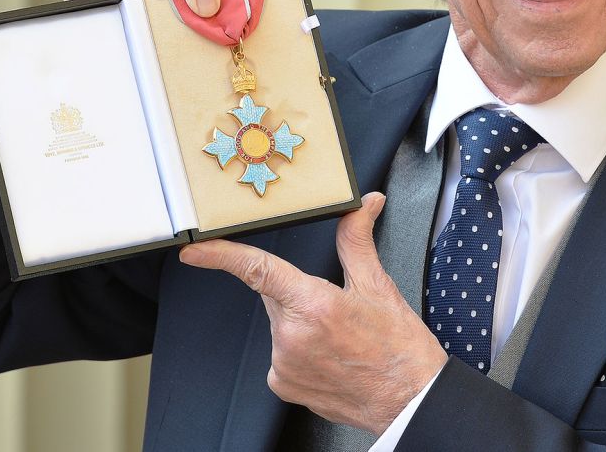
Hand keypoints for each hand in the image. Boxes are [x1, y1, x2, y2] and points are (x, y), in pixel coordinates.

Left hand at [178, 193, 448, 434]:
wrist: (410, 400)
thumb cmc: (398, 347)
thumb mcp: (378, 285)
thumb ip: (357, 239)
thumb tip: (363, 205)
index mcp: (315, 306)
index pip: (258, 270)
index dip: (221, 256)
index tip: (195, 249)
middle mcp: (293, 337)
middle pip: (274, 296)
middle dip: (297, 293)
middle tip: (335, 307)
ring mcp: (284, 365)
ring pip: (278, 325)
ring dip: (299, 323)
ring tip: (338, 338)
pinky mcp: (282, 385)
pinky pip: (280, 353)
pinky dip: (298, 349)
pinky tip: (327, 356)